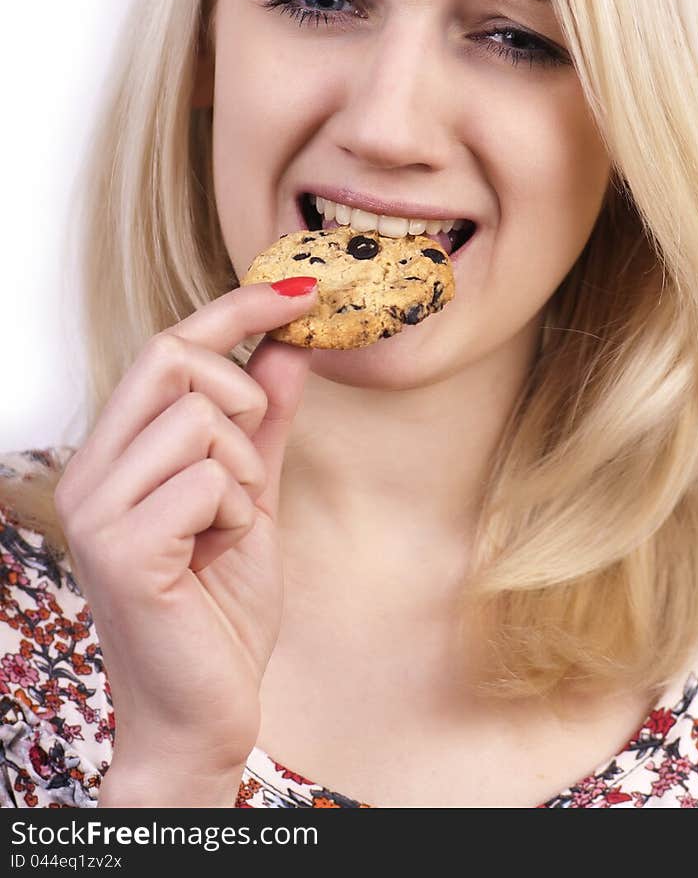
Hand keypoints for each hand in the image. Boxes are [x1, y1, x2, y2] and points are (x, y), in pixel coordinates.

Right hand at [54, 279, 318, 777]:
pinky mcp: (123, 549)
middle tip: (249, 468)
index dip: (235, 307)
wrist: (201, 716)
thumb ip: (264, 423)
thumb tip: (289, 345)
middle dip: (239, 396)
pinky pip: (209, 479)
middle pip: (171, 357)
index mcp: (115, 454)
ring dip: (244, 472)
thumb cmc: (217, 612)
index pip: (167, 345)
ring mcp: (99, 510)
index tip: (299, 289)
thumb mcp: (253, 498)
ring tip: (228, 527)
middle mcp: (91, 472)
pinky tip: (216, 555)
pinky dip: (238, 513)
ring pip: (199, 420)